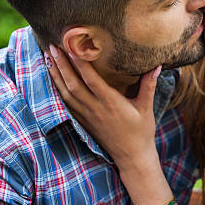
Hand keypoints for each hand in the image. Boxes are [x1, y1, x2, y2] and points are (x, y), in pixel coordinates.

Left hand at [46, 45, 161, 168]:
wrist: (131, 157)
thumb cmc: (141, 131)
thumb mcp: (146, 107)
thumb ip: (149, 85)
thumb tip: (157, 66)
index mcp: (111, 103)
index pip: (91, 80)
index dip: (80, 63)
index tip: (72, 47)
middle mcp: (96, 109)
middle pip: (73, 84)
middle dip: (61, 65)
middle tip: (52, 47)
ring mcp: (87, 116)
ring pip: (65, 94)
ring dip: (55, 75)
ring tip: (46, 58)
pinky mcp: (83, 122)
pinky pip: (66, 104)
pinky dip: (57, 90)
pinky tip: (52, 79)